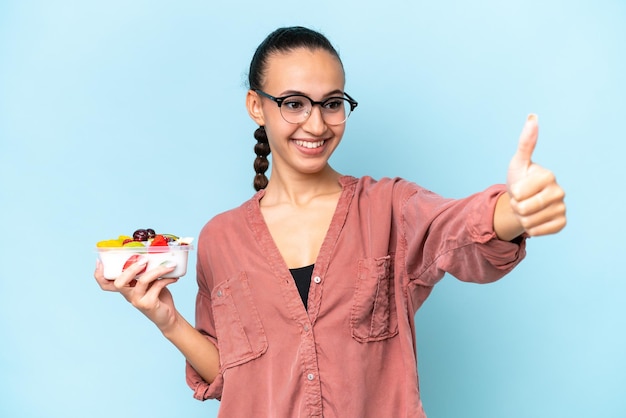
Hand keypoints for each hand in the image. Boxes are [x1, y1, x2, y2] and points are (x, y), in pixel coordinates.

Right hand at [94, 258, 179, 331]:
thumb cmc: (157, 296)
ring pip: (142, 282)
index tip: (99, 261)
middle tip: (144, 260)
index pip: (105, 284)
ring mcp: (137, 300)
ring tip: (169, 266)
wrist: (167, 316)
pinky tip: (174, 277)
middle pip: (119, 282)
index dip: (99, 274)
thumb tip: (153, 255)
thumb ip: (146, 272)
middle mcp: (128, 295)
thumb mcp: (150, 282)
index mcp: (125, 288)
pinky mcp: (148, 304)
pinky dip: (167, 279)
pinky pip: (157, 287)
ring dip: (156, 271)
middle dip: (131, 269)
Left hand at [506, 114, 566, 236]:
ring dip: (521, 218)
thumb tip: (532, 117)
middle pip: (523, 209)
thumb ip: (525, 143)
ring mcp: (562, 207)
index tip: (518, 189)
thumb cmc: (519, 179)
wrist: (522, 201)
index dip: (512, 193)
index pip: (518, 193)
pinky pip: (538, 231)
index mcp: (548, 175)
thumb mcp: (518, 162)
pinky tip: (534, 219)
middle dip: (515, 207)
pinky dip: (530, 228)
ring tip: (526, 209)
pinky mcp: (561, 223)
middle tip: (520, 200)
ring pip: (529, 222)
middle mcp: (560, 191)